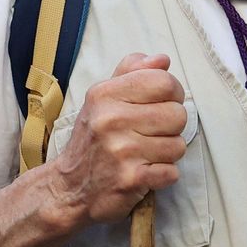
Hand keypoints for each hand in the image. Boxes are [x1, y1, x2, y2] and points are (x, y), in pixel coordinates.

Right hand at [47, 53, 187, 227]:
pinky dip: (163, 175)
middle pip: (177, 115)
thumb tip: (162, 59)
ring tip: (146, 153)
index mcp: (105, 94)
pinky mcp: (130, 179)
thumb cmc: (93, 137)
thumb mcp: (103, 97)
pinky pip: (171, 172)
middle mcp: (111, 120)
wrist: (68, 187)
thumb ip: (132, 72)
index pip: (164, 82)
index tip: (162, 104)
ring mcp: (121, 151)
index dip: (173, 93)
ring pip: (177, 145)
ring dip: (167, 153)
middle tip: (151, 133)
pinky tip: (144, 171)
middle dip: (171, 126)